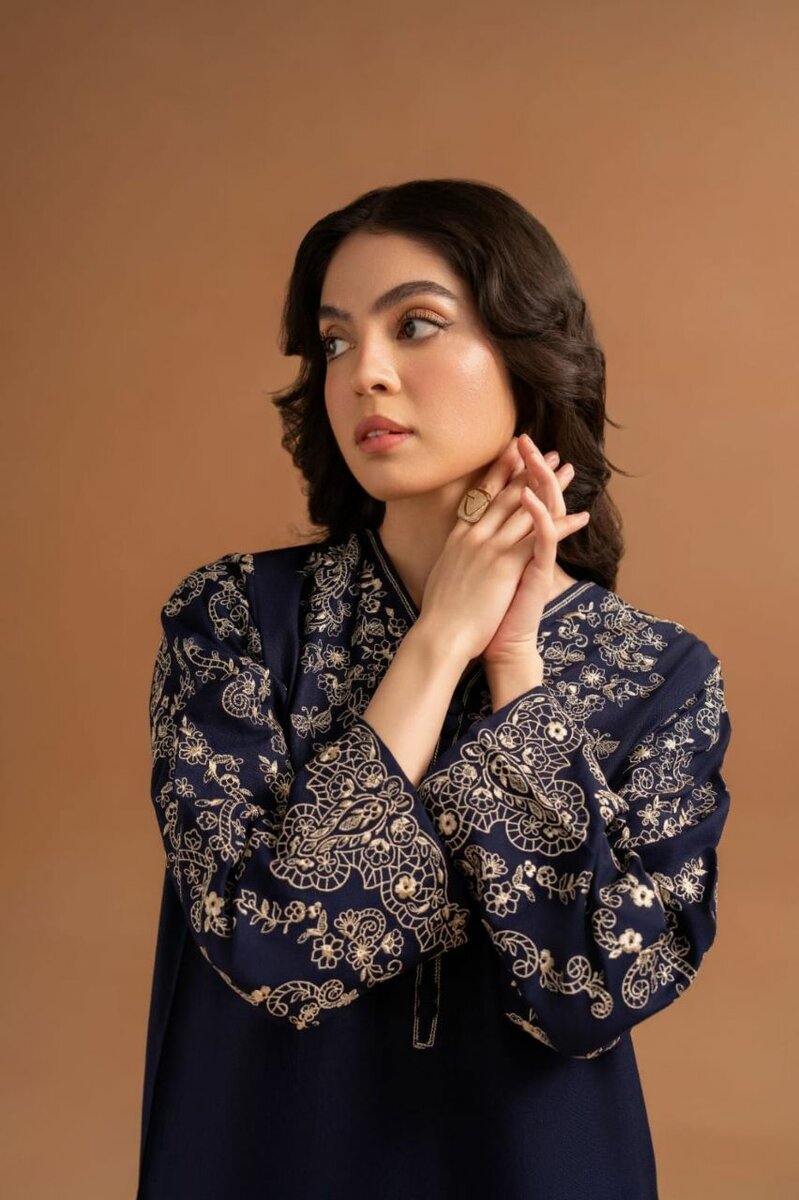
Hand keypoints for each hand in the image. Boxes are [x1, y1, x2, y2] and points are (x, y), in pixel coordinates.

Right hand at [417, 435, 588, 665]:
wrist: (440, 636)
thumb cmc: (440, 617)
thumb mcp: (442, 577)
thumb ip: (453, 561)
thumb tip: (455, 558)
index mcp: (457, 538)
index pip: (480, 496)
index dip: (499, 472)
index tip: (513, 454)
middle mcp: (473, 536)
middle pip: (505, 494)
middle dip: (529, 470)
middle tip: (547, 453)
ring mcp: (489, 547)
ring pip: (525, 508)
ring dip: (551, 488)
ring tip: (568, 471)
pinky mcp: (505, 563)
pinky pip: (540, 536)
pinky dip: (563, 524)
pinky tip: (580, 516)